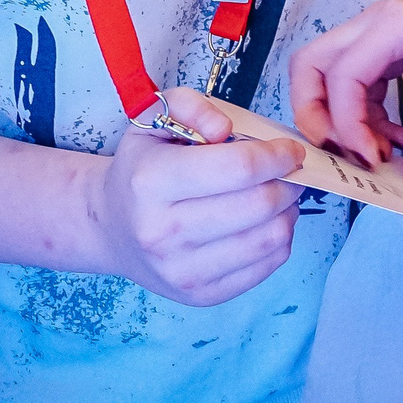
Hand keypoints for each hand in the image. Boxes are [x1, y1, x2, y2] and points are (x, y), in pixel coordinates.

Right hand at [88, 88, 307, 306]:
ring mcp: (182, 271)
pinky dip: (279, 239)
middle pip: (260, 204)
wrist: (112, 227)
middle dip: (289, 181)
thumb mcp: (154, 120)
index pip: (239, 168)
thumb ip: (190, 106)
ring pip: (271, 238)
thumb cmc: (142, 167)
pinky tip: (266, 222)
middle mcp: (163, 232)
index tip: (290, 148)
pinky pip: (267, 266)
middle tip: (290, 170)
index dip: (277, 155)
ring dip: (289, 210)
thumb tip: (225, 128)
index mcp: (151, 182)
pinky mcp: (201, 296)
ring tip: (279, 194)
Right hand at [289, 0, 402, 176]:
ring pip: (326, 75)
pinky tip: (395, 138)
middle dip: (314, 114)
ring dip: (341, 118)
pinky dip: (363, 115)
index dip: (347, 125)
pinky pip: (353, 83)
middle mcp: (372, 24)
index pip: (342, 76)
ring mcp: (374, 35)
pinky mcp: (383, 49)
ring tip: (379, 152)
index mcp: (393, 24)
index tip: (372, 161)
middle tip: (343, 153)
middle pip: (310, 65)